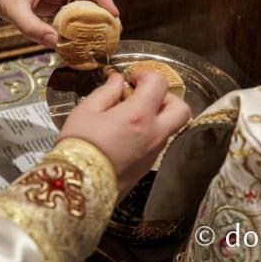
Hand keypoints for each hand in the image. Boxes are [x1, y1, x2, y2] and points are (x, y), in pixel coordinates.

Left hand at [0, 0, 118, 46]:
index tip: (113, 13)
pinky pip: (66, 10)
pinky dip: (75, 21)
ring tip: (102, 34)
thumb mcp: (14, 10)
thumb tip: (56, 43)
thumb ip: (33, 28)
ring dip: (89, 16)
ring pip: (78, 1)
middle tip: (113, 29)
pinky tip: (80, 35)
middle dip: (101, 9)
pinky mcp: (46, 0)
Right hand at [58, 70, 190, 193]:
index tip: (131, 79)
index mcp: (138, 115)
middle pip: (181, 109)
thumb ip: (106, 92)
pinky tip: (125, 132)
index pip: (159, 84)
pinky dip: (149, 131)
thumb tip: (117, 80)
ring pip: (171, 126)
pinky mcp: (148, 166)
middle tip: (143, 96)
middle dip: (166, 96)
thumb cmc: (79, 144)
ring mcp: (154, 152)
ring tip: (130, 114)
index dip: (146, 74)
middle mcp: (154, 133)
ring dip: (157, 115)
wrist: (79, 186)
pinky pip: (158, 141)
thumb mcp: (85, 111)